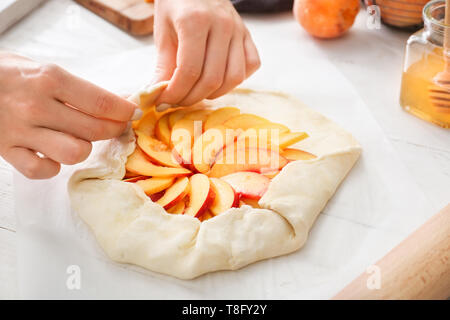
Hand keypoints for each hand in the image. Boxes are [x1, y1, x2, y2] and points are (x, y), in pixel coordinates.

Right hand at [0, 53, 140, 178]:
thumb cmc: (8, 74)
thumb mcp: (43, 69)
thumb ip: (76, 88)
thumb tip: (115, 105)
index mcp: (50, 79)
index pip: (102, 102)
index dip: (124, 111)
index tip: (132, 114)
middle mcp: (36, 106)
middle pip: (94, 130)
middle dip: (113, 131)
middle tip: (115, 128)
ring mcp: (20, 131)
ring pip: (73, 153)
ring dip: (83, 149)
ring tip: (79, 139)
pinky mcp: (5, 150)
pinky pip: (41, 171)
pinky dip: (52, 166)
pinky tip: (52, 154)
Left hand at [153, 0, 259, 109]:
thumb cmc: (176, 5)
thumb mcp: (163, 32)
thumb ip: (163, 66)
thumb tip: (159, 97)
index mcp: (195, 21)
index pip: (189, 70)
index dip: (175, 92)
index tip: (163, 101)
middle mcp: (222, 25)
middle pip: (212, 78)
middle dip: (191, 98)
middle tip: (177, 101)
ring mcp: (239, 30)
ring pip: (233, 78)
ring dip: (213, 94)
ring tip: (196, 93)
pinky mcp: (248, 35)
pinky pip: (250, 66)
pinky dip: (235, 80)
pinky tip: (218, 80)